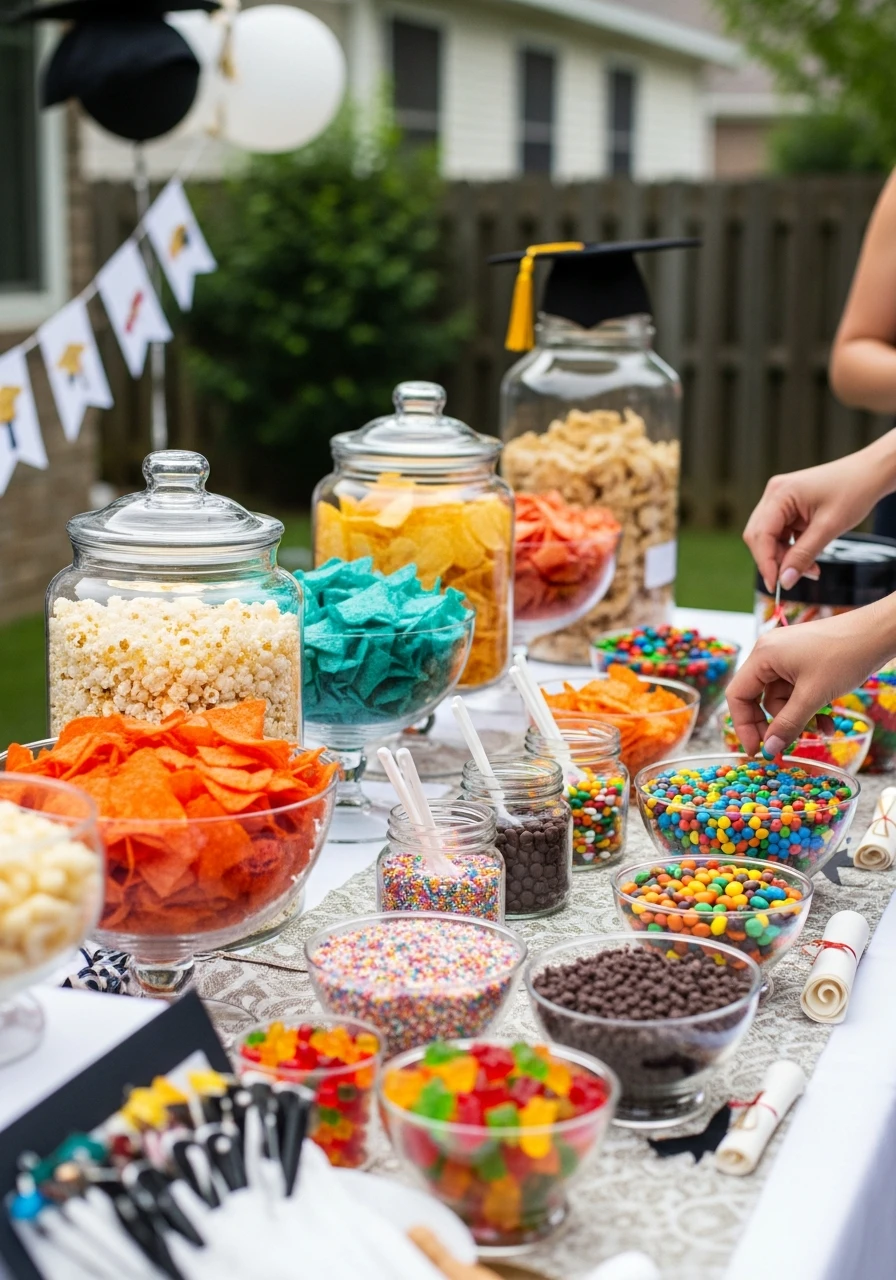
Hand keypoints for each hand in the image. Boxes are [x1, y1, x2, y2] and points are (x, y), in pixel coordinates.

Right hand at [726, 600, 895, 755]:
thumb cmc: (844, 656)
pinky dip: (809, 706)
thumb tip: (770, 749)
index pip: (738, 695)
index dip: (744, 725)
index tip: (756, 750)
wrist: (877, 633)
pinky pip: (796, 690)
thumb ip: (788, 724)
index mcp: (762, 655)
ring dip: (799, 717)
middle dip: (776, 723)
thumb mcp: (813, 696)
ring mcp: (787, 656)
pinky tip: (827, 719)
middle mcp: (769, 653)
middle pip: (759, 698)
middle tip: (785, 746)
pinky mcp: (803, 660)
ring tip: (823, 729)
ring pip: (782, 698)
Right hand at [743, 445, 893, 593]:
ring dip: (785, 557)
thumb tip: (784, 581)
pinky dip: (792, 549)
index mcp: (780, 494)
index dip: (765, 562)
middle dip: (775, 560)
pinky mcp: (788, 507)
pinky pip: (781, 534)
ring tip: (811, 569)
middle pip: (759, 537)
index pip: (760, 535)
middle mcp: (774, 494)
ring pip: (770, 538)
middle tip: (792, 579)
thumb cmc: (854, 491)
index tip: (775, 585)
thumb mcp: (829, 528)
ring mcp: (780, 500)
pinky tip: (809, 558)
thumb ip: (804, 555)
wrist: (870, 473)